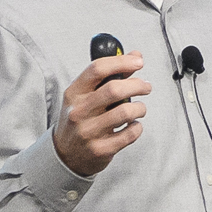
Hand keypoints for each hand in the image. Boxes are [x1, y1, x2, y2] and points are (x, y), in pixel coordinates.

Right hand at [54, 52, 150, 177]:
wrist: (64, 156)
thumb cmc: (79, 119)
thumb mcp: (84, 96)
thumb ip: (109, 75)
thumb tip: (135, 55)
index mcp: (74, 93)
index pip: (97, 69)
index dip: (121, 62)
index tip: (138, 61)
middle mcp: (79, 112)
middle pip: (114, 89)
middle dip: (137, 85)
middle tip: (146, 86)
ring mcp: (88, 132)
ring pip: (125, 112)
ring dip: (140, 107)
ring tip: (140, 108)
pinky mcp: (100, 150)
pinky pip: (129, 134)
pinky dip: (137, 127)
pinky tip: (133, 125)